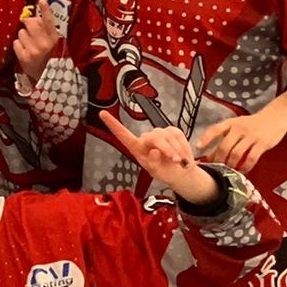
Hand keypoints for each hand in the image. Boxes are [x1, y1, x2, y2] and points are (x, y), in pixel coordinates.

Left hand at [12, 6, 63, 82]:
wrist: (48, 79)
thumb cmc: (52, 58)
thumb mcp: (55, 43)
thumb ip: (47, 31)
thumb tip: (34, 18)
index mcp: (54, 39)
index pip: (49, 22)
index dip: (45, 10)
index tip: (41, 1)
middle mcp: (44, 44)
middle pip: (30, 23)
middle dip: (28, 24)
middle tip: (31, 31)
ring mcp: (33, 51)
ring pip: (21, 33)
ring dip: (23, 36)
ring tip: (30, 45)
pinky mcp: (23, 57)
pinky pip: (16, 43)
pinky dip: (19, 45)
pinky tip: (25, 51)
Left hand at [98, 110, 216, 203]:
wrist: (179, 172)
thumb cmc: (163, 171)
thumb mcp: (155, 172)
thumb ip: (153, 163)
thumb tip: (154, 151)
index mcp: (136, 147)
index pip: (122, 134)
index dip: (112, 124)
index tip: (102, 114)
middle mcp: (146, 138)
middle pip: (155, 137)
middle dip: (167, 148)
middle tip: (175, 160)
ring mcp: (159, 133)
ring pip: (168, 137)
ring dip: (177, 150)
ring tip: (179, 161)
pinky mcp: (172, 131)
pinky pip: (178, 136)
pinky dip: (183, 147)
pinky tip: (183, 156)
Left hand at [192, 111, 283, 173]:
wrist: (276, 116)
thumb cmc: (252, 124)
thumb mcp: (237, 125)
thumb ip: (224, 137)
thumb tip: (209, 156)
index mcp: (231, 123)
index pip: (215, 129)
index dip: (205, 138)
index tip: (198, 147)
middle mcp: (240, 128)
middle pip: (224, 147)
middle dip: (218, 160)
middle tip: (216, 168)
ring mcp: (252, 136)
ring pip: (236, 154)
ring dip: (230, 165)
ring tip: (228, 171)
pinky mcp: (262, 143)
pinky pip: (251, 158)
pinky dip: (245, 167)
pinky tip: (242, 171)